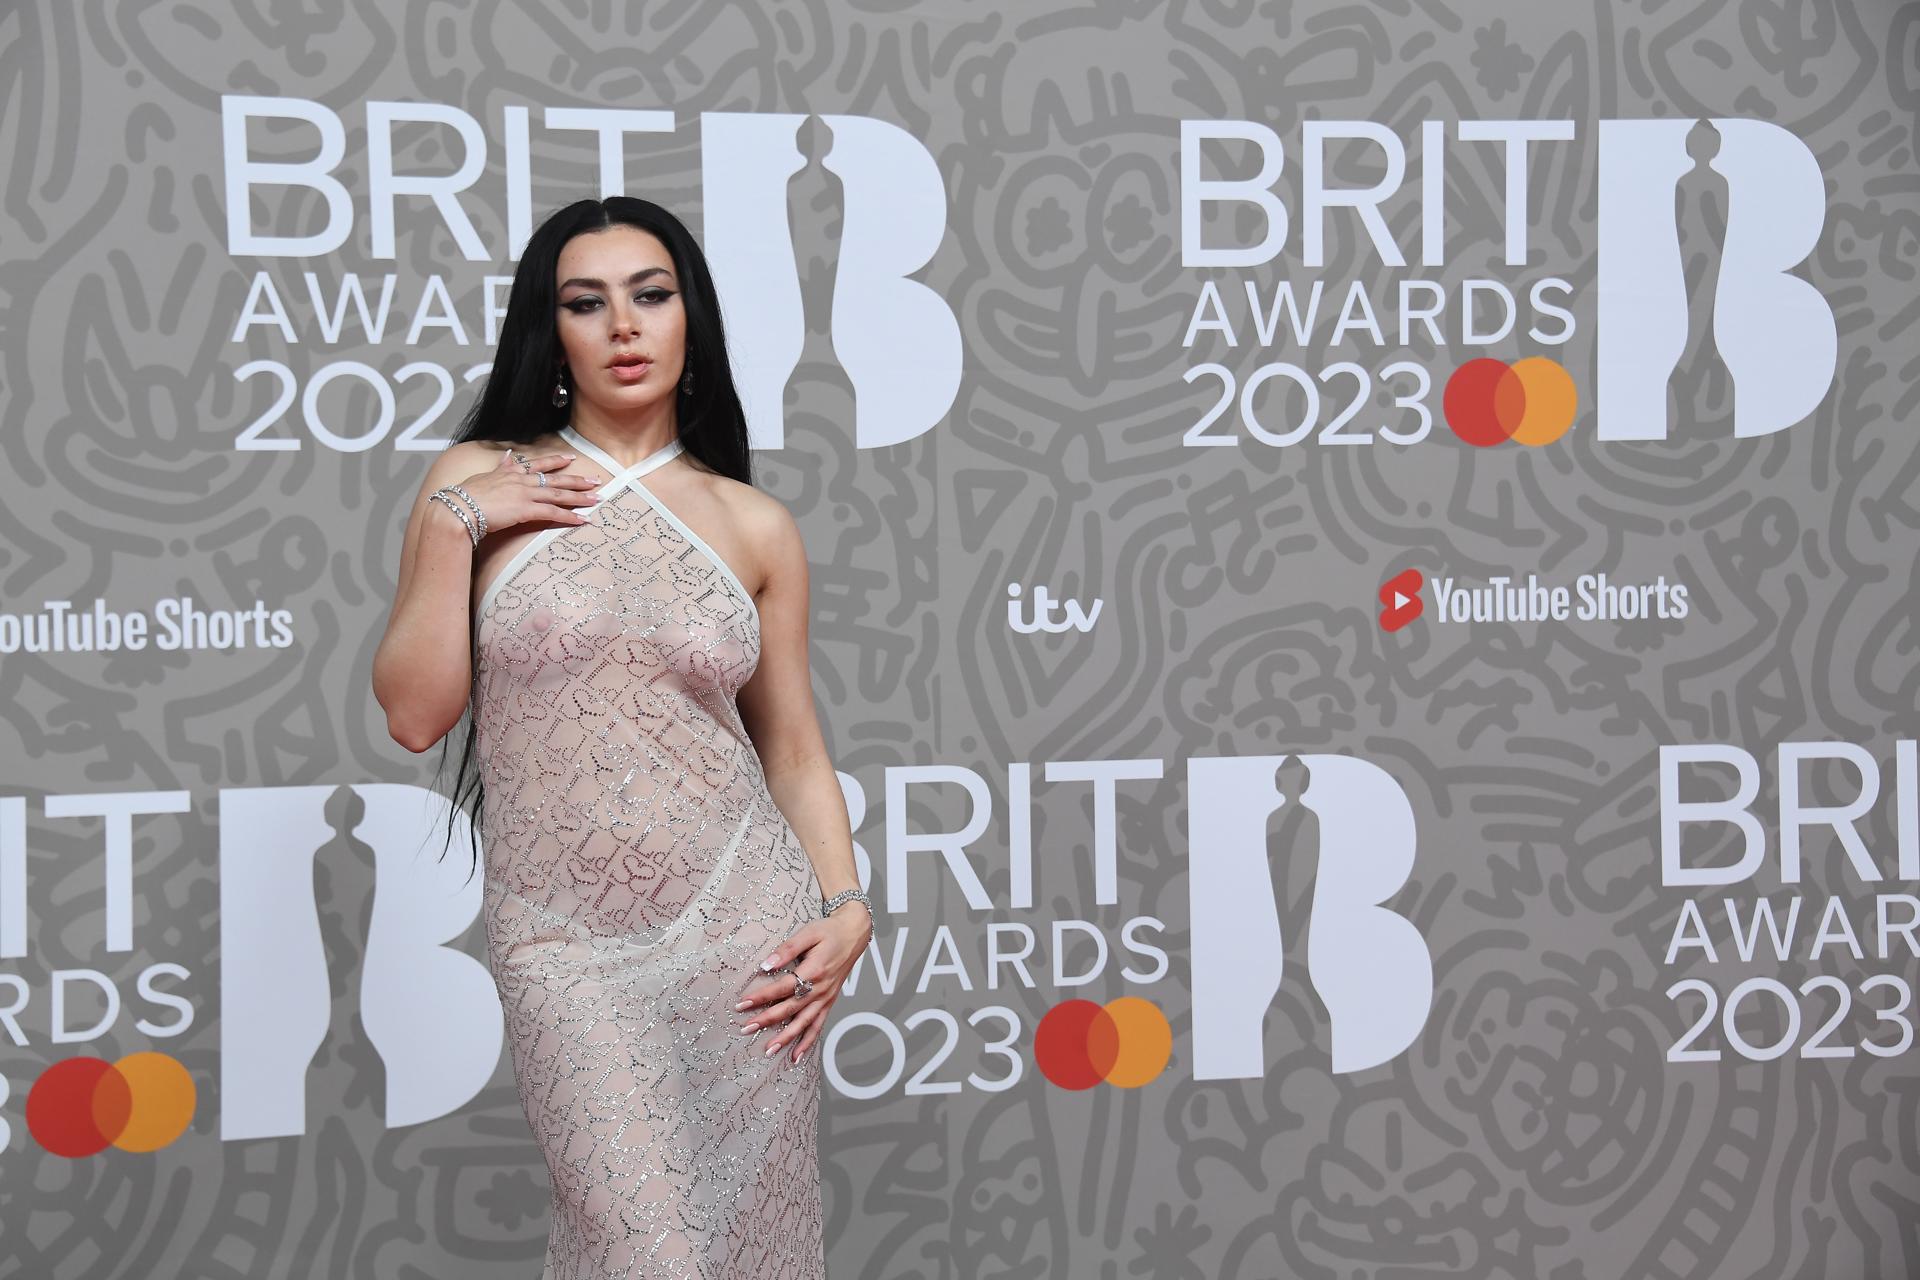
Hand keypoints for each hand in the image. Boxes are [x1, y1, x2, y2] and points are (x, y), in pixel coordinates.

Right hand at [438, 448, 606, 536]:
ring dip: (580, 497)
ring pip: (559, 495)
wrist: (457, 508)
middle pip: (555, 479)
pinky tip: (584, 520)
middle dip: (577, 480)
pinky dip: (570, 517)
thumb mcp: (483, 477)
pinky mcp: (526, 509)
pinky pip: (553, 513)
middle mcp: (521, 480)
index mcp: (510, 472)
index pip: (537, 464)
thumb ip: (498, 468)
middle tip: (596, 480)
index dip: (555, 461)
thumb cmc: (464, 497)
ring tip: (597, 499)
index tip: (570, 458)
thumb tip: (505, 456)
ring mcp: (525, 494)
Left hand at [734, 907, 873, 1064]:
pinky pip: (818, 1026)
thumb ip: (787, 950)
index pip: (782, 987)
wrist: (854, 934)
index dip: (761, 996)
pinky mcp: (829, 1002)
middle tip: (746, 1030)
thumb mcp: (808, 933)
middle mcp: (820, 989)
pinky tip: (796, 1056)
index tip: (742, 1004)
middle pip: (790, 1009)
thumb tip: (766, 965)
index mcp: (814, 971)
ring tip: (769, 1051)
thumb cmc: (830, 932)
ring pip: (804, 1023)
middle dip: (767, 1020)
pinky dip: (807, 1042)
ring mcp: (826, 998)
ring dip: (786, 1038)